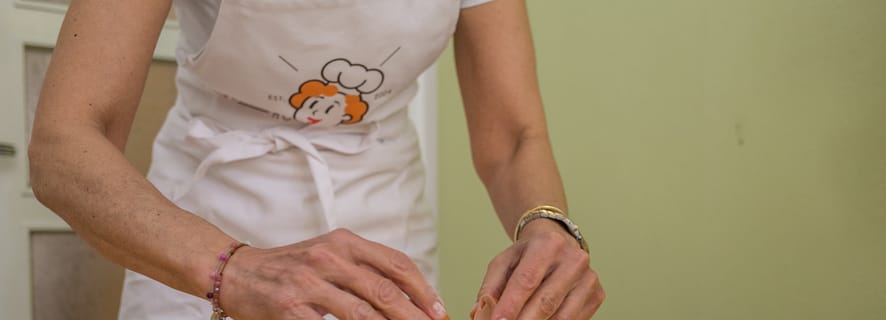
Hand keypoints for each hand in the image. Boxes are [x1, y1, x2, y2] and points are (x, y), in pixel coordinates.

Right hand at [220, 229, 448, 319]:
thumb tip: (408, 295)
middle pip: (385, 291)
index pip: (396, 264)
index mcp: (345, 242)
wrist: (238, 272)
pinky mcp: (292, 308)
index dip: (423, 289)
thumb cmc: (291, 267)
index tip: (438, 310)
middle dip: (415, 316)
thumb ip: (364, 268)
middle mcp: (330, 257)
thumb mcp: (330, 254)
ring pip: (364, 314)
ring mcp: (310, 283)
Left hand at [476, 219, 604, 319]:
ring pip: (562, 316)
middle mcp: (572, 259)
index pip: (526, 280)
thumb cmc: (529, 254)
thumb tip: (480, 312)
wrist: (557, 242)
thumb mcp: (504, 262)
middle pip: (546, 301)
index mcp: (546, 245)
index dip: (511, 305)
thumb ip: (490, 287)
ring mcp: (588, 277)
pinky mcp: (597, 294)